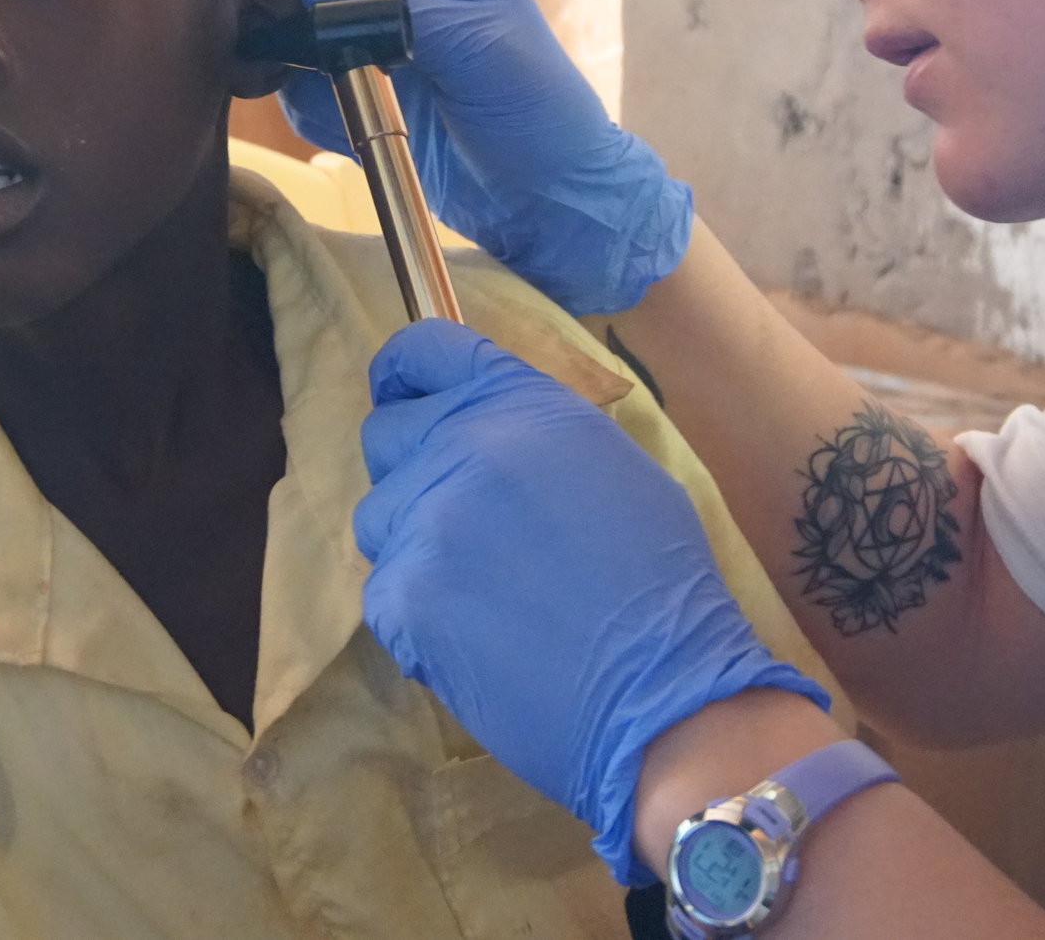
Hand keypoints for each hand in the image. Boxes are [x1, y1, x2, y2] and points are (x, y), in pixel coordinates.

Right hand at [277, 0, 689, 312]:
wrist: (553, 204)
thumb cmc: (540, 115)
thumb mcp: (476, 51)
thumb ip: (393, 12)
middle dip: (292, 13)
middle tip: (279, 51)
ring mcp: (382, 49)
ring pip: (302, 37)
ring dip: (292, 64)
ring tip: (308, 92)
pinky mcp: (368, 101)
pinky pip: (309, 92)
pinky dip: (306, 107)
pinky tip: (333, 127)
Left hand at [355, 320, 826, 884]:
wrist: (665, 694)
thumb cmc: (662, 584)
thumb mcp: (609, 466)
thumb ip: (529, 433)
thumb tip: (477, 425)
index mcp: (519, 404)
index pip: (424, 351)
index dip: (403, 374)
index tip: (399, 394)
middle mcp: (463, 446)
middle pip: (386, 436)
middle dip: (414, 472)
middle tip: (465, 523)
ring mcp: (426, 521)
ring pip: (379, 518)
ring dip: (415, 548)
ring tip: (484, 592)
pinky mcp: (403, 597)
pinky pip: (383, 592)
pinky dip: (417, 617)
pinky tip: (478, 640)